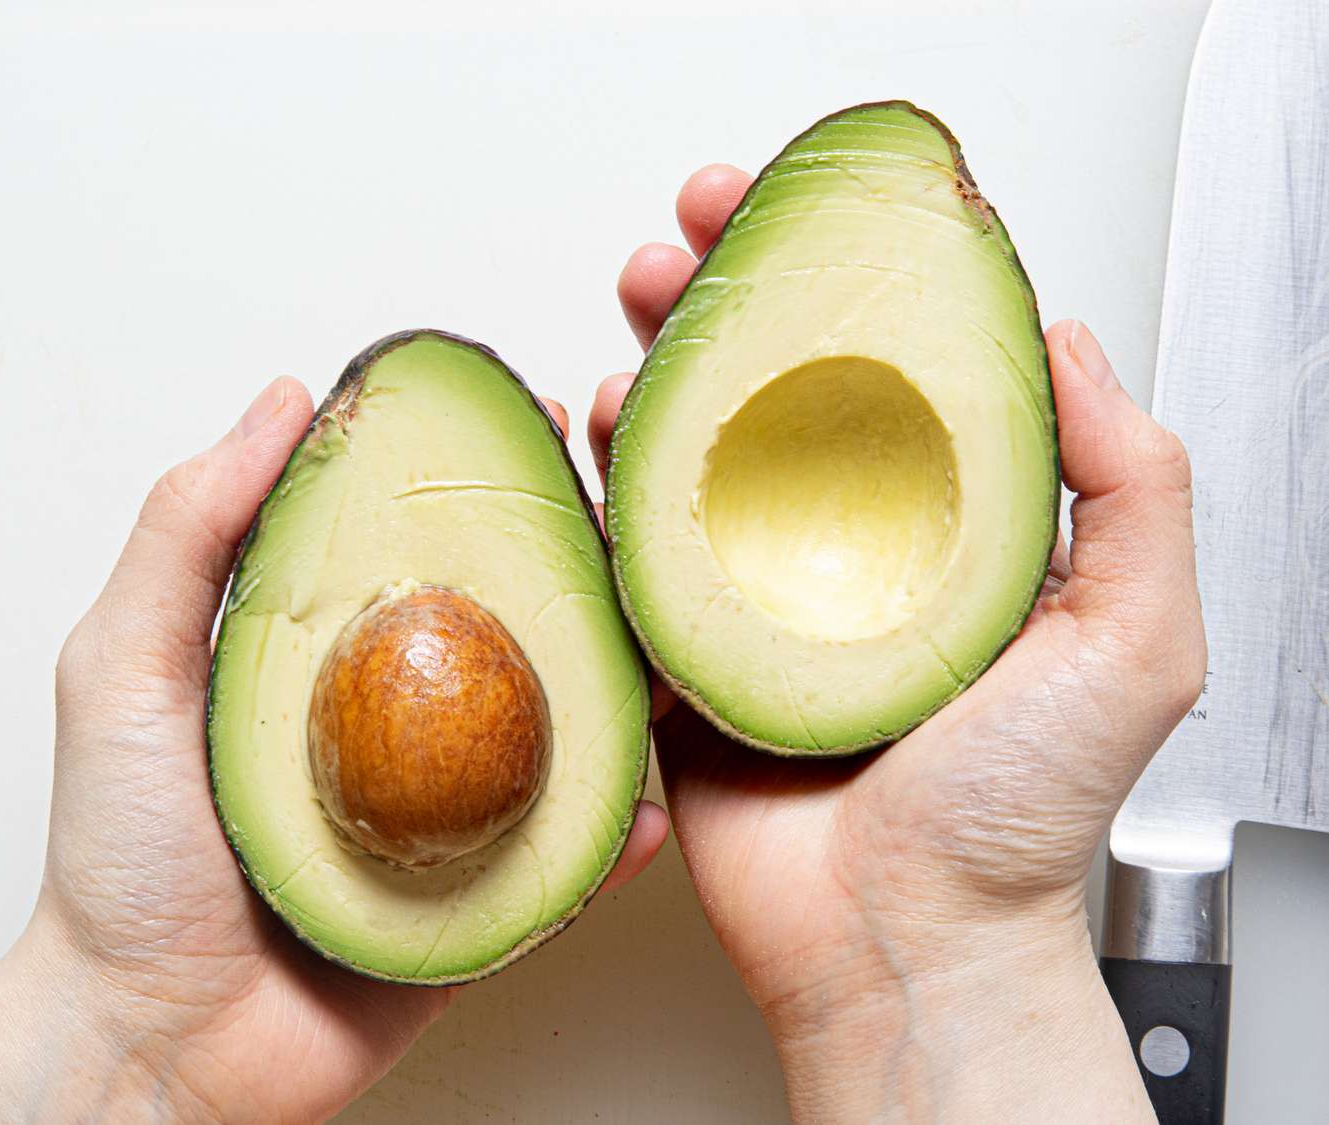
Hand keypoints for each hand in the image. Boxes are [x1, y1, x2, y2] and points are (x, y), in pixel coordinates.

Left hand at [0, 382, 667, 1123]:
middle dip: (590, 570)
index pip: (430, 544)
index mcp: (335, 653)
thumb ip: (192, 531)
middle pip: (521, 627)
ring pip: (569, 736)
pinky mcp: (487, 901)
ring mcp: (456, 813)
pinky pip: (569, 859)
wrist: (150, 1040)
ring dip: (628, 694)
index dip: (493, 482)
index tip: (548, 425)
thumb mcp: (123, 664)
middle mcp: (408, 721)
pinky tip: (641, 804)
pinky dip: (614, 834)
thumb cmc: (122, 856)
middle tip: (638, 526)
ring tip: (669, 653)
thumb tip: (281, 403)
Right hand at [590, 165, 1204, 1122]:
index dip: (855, 278)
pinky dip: (609, 474)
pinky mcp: (683, 653)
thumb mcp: (1134, 639)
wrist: (902, 944)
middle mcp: (849, 553)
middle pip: (781, 387)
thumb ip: (1133, 484)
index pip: (898, 369)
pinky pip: (634, 546)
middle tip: (702, 224)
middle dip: (736, 290)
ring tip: (641, 295)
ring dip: (663, 355)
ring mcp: (757, 600)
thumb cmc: (1019, 817)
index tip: (824, 213)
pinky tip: (600, 419)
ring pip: (697, 448)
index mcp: (950, 534)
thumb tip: (1067, 340)